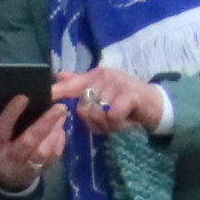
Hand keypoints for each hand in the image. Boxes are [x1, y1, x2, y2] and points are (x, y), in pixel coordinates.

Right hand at [0, 90, 72, 193]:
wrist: (5, 179)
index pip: (1, 131)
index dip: (11, 115)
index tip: (23, 98)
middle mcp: (10, 157)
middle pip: (28, 142)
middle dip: (44, 124)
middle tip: (59, 107)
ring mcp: (27, 166)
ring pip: (43, 151)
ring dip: (54, 132)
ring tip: (62, 114)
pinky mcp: (41, 169)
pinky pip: (53, 156)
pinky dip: (59, 142)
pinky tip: (61, 128)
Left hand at [55, 64, 169, 135]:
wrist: (153, 104)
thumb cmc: (124, 100)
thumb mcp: (101, 92)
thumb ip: (80, 84)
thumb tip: (59, 75)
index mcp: (95, 76)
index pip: (70, 84)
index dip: (57, 92)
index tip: (45, 97)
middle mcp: (104, 76)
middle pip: (83, 108)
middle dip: (94, 121)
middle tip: (108, 118)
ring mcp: (118, 83)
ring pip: (98, 114)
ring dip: (107, 124)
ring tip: (118, 119)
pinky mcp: (131, 94)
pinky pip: (112, 115)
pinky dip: (117, 122)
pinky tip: (125, 119)